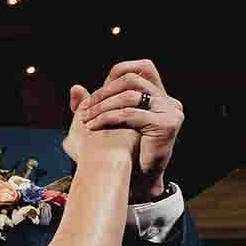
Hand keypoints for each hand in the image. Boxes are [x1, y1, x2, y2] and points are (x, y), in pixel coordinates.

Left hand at [76, 62, 181, 199]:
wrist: (135, 178)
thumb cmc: (120, 151)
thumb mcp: (105, 122)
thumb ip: (92, 104)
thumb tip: (75, 87)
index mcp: (158, 96)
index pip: (143, 67)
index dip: (118, 73)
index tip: (96, 94)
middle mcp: (168, 100)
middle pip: (132, 78)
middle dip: (104, 92)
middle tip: (86, 108)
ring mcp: (170, 111)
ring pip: (130, 95)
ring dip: (102, 106)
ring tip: (87, 119)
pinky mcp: (167, 124)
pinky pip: (130, 113)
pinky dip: (107, 118)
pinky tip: (93, 126)